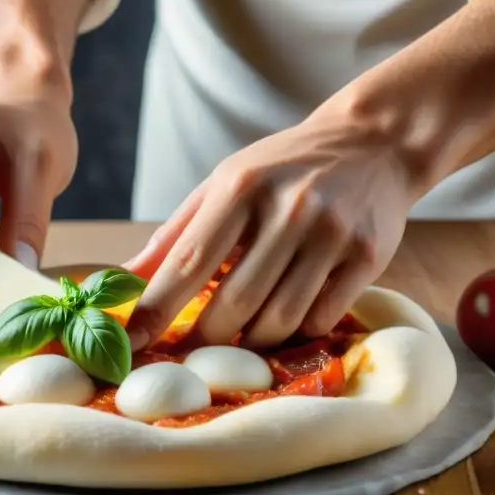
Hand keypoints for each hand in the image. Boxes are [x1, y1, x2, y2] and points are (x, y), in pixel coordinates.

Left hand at [123, 105, 422, 350]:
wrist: (373, 143)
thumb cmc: (283, 169)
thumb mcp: (224, 184)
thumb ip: (175, 234)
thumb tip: (121, 277)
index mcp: (241, 187)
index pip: (188, 262)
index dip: (155, 309)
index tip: (129, 342)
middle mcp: (288, 208)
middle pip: (234, 303)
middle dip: (205, 338)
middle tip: (191, 351)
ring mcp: (332, 234)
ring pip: (279, 319)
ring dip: (252, 341)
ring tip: (240, 337)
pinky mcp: (368, 256)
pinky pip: (321, 319)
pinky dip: (296, 331)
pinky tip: (286, 318)